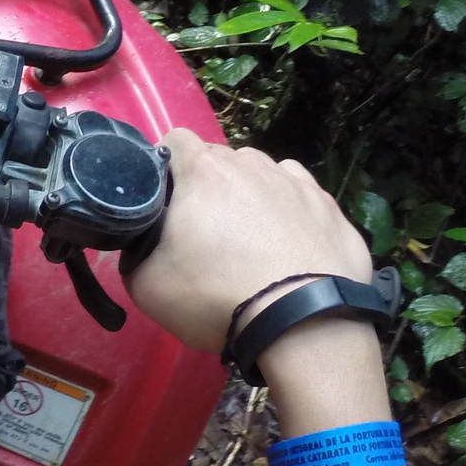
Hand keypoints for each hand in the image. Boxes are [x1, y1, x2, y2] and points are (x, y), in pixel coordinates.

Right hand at [127, 133, 374, 354]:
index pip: (175, 140)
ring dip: (251, 194)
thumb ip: (134, 253)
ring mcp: (297, 184)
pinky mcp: (331, 209)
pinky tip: (289, 244)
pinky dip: (291, 211)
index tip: (163, 199)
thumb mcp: (146, 286)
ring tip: (252, 238)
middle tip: (204, 231)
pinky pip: (302, 196)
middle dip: (208, 185)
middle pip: (221, 159)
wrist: (301, 324)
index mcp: (203, 172)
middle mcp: (252, 165)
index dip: (164, 166)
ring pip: (264, 174)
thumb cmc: (217, 297)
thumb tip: (141, 248)